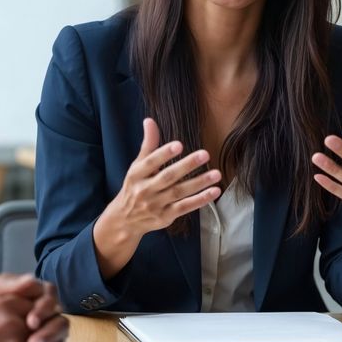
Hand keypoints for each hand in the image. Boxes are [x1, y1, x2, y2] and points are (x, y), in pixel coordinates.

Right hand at [101, 117, 221, 240]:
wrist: (125, 220)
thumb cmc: (134, 186)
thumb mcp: (137, 166)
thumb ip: (148, 144)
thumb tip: (149, 120)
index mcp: (136, 174)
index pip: (150, 162)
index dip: (164, 153)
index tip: (179, 144)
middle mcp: (145, 190)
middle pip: (168, 177)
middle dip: (187, 166)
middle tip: (205, 154)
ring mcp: (156, 205)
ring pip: (179, 193)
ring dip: (199, 183)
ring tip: (216, 173)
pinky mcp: (166, 217)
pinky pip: (185, 207)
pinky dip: (200, 200)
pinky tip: (214, 191)